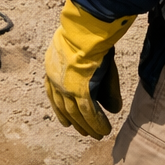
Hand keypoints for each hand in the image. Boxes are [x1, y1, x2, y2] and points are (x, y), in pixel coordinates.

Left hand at [44, 0, 132, 137]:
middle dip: (75, 122)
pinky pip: (89, 112)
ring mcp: (66, 86)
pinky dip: (97, 123)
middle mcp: (55, 80)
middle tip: (84, 133)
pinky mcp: (79, 90)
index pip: (53, 95)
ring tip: (98, 134)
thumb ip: (97, 81)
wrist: (87, 29)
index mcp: (51, 67)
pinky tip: (104, 129)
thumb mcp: (87, 57)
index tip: (66, 123)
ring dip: (88, 126)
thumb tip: (113, 108)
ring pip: (76, 114)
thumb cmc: (88, 36)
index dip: (60, 110)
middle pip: (63, 107)